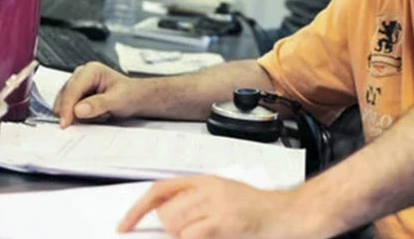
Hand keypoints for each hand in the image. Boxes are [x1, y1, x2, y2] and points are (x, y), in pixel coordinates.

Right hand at [53, 62, 143, 127]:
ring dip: (72, 114)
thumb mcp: (118, 100)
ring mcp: (77, 85)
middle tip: (72, 128)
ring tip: (93, 118)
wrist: (135, 98)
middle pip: (65, 96)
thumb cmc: (130, 95)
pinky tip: (89, 118)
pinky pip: (68, 108)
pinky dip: (74, 116)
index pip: (72, 89)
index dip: (67, 108)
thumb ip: (98, 104)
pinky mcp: (76, 95)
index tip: (65, 124)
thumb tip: (78, 110)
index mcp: (91, 70)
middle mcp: (82, 75)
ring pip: (64, 103)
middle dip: (68, 112)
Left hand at [118, 175, 322, 238]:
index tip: (124, 225)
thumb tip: (166, 220)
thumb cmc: (260, 211)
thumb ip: (197, 204)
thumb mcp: (226, 197)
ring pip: (175, 226)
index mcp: (208, 181)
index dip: (138, 208)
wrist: (290, 215)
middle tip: (193, 233)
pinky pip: (190, 235)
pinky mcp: (223, 222)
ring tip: (210, 233)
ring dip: (185, 237)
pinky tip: (213, 235)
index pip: (161, 189)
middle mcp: (210, 188)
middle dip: (173, 230)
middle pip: (166, 212)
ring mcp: (217, 205)